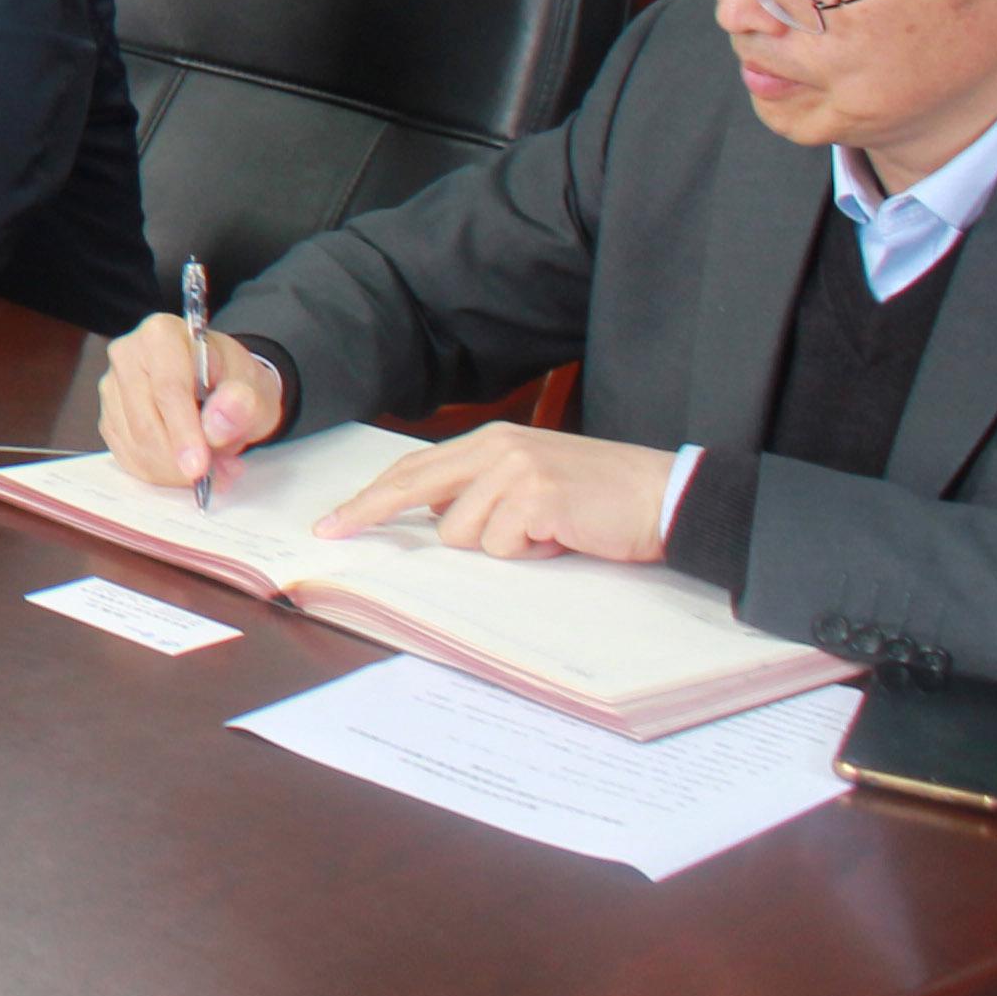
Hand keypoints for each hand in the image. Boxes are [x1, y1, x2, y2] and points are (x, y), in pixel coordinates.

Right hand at [98, 311, 286, 492]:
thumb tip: (217, 424)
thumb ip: (242, 404)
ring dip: (174, 470)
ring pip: (135, 445)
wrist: (222, 388)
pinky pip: (128, 457)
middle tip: (220, 474)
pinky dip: (160, 473)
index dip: (183, 432)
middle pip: (145, 422)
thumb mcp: (256, 388)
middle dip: (180, 460)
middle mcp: (127, 355)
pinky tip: (185, 466)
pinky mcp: (109, 417)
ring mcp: (113, 388)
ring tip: (212, 467)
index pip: (168, 389)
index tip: (199, 467)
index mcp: (162, 334)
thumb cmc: (235, 383)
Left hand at [313, 422, 674, 562]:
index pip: (415, 470)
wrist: (663, 496)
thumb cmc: (598, 499)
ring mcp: (515, 469)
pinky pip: (500, 545)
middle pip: (412, 486)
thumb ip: (482, 492)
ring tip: (544, 532)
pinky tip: (560, 536)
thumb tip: (435, 516)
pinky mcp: (536, 496)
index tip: (334, 520)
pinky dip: (529, 552)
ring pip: (460, 531)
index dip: (371, 497)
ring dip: (500, 546)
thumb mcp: (531, 484)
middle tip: (333, 531)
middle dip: (369, 512)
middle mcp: (496, 448)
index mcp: (491, 442)